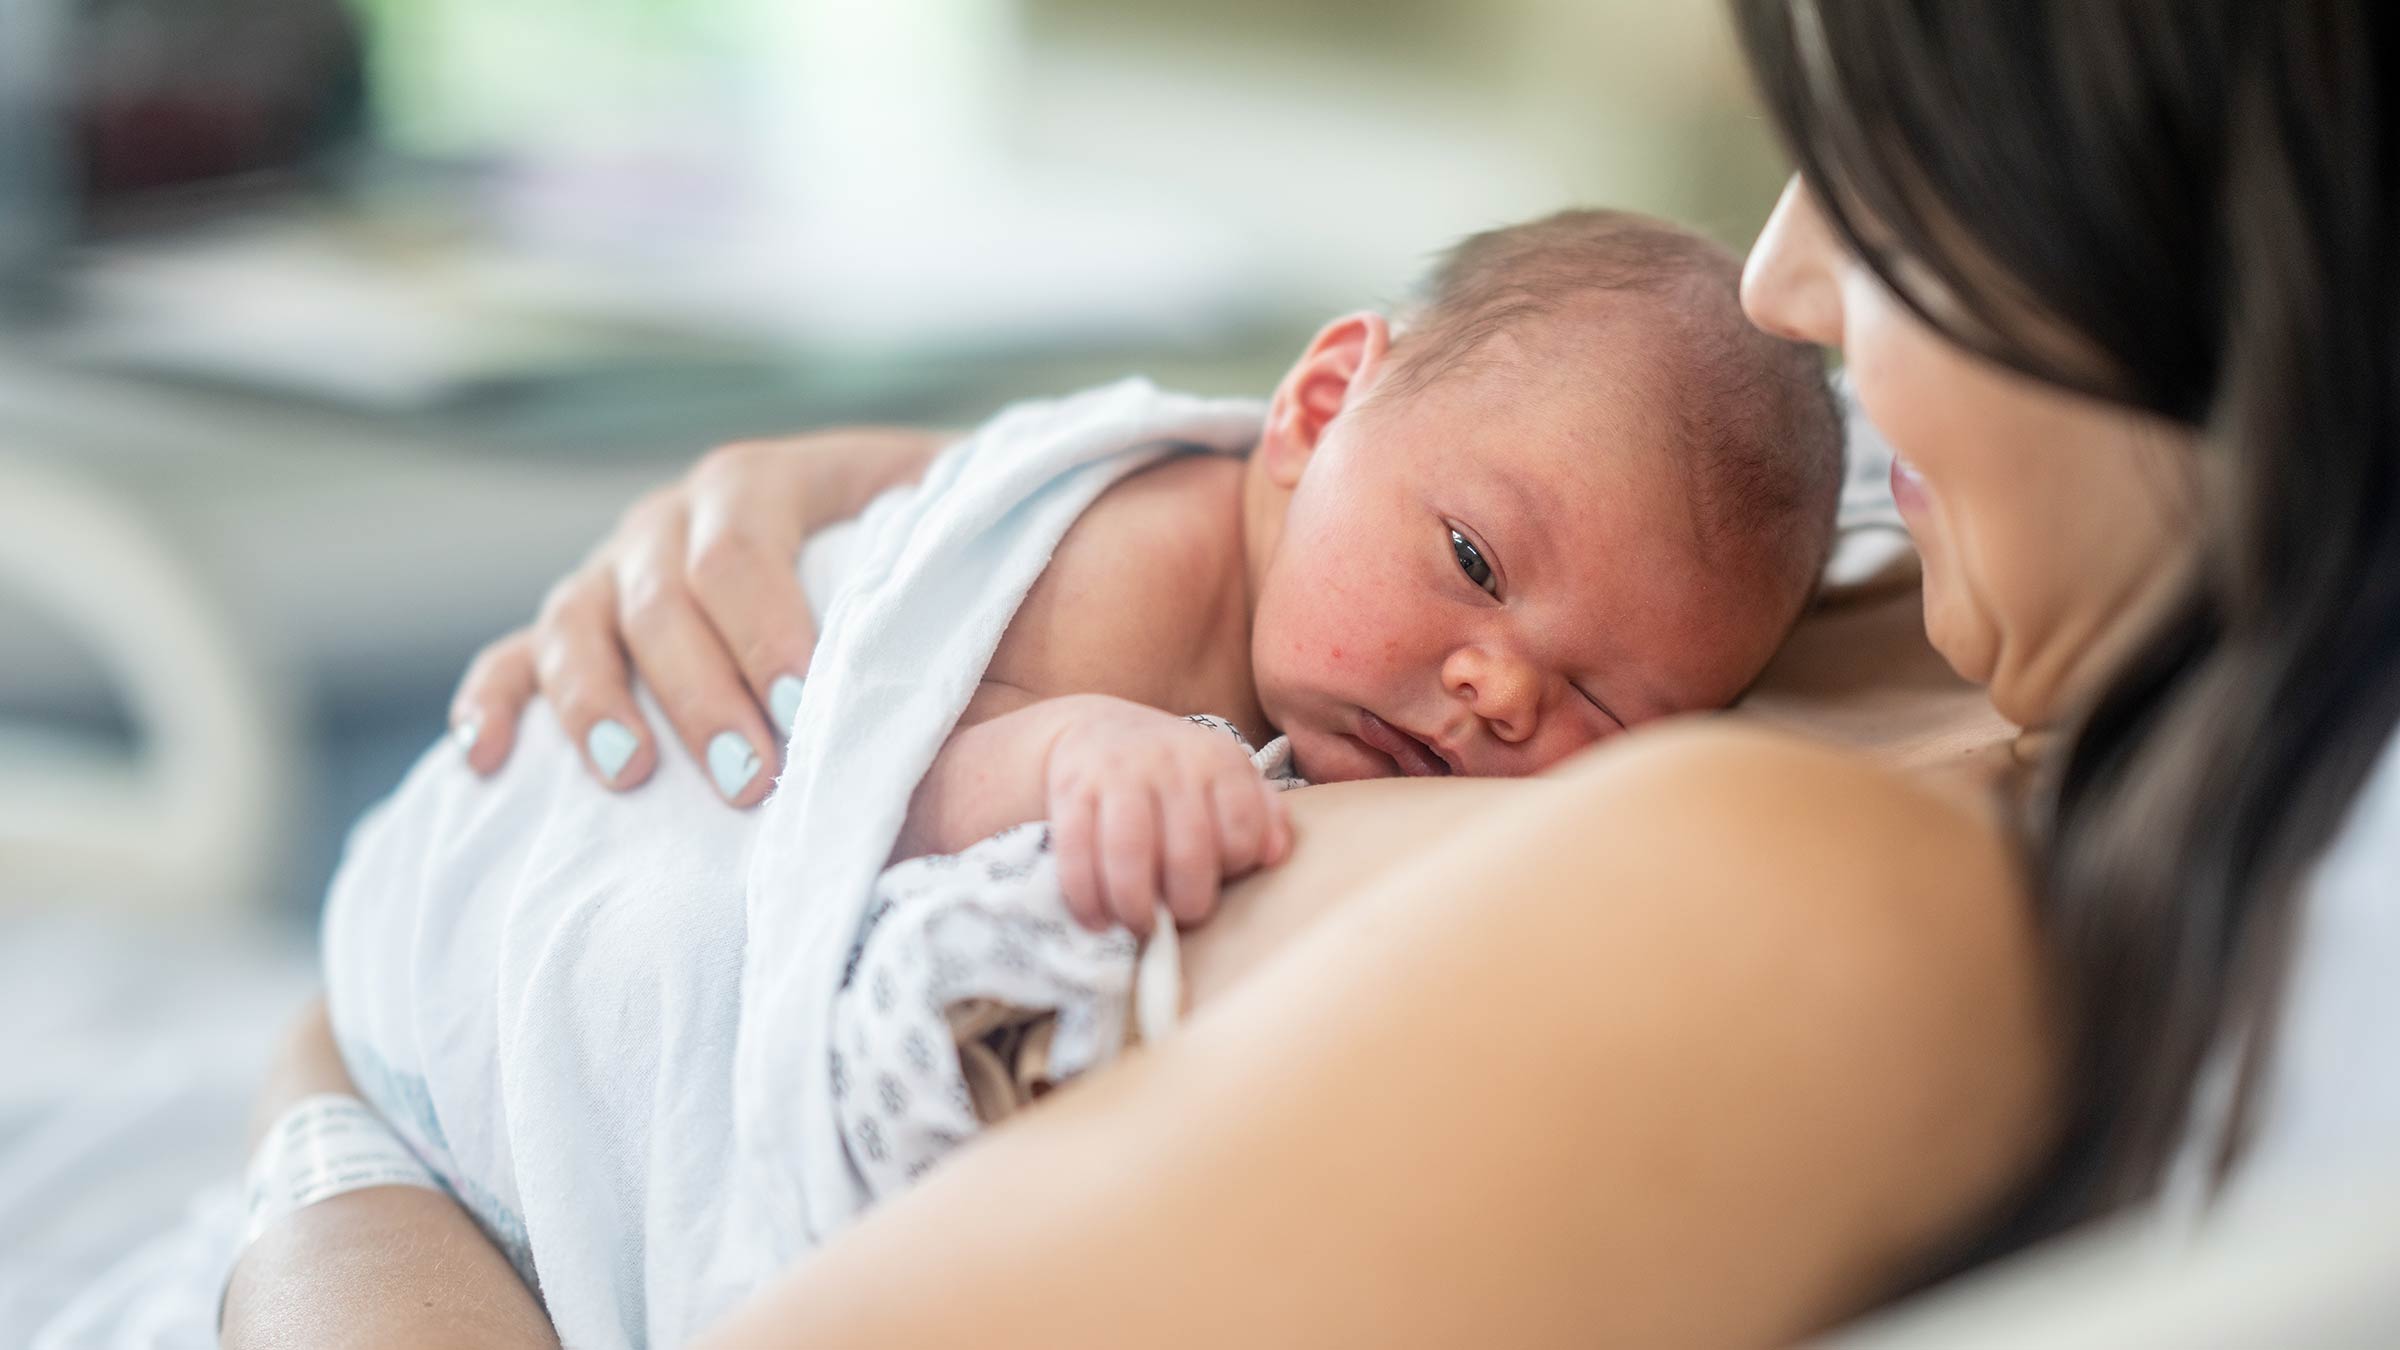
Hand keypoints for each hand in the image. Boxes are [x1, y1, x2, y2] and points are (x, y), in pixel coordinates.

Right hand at [448, 428, 944, 803]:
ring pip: (578, 626)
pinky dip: (495, 703)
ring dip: (597, 706)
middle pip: (659, 601)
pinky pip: (515, 658)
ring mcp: (614, 570)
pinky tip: (485, 759)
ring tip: (633, 779)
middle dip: (702, 696)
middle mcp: (673, 519)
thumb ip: (963, 548)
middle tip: (751, 780)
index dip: (768, 634)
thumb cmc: (933, 549)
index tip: (811, 711)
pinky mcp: (575, 627)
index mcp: (764, 482)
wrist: (887, 534)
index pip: (740, 553)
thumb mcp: (955, 525)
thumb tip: (1029, 592)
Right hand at [1044, 705, 1292, 936]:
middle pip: (1188, 849)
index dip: (1235, 866)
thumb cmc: (1176, 773)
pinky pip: (1076, 853)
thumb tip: (1274, 854)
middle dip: (1188, 901)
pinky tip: (1097, 920)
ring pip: (1128, 853)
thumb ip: (1260, 814)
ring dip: (1135, 905)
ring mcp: (1117, 775)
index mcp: (1217, 761)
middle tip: (1181, 918)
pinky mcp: (1072, 791)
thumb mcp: (1226, 778)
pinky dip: (1086, 897)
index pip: (1242, 828)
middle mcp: (1169, 763)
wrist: (1098, 731)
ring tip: (1139, 926)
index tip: (1220, 879)